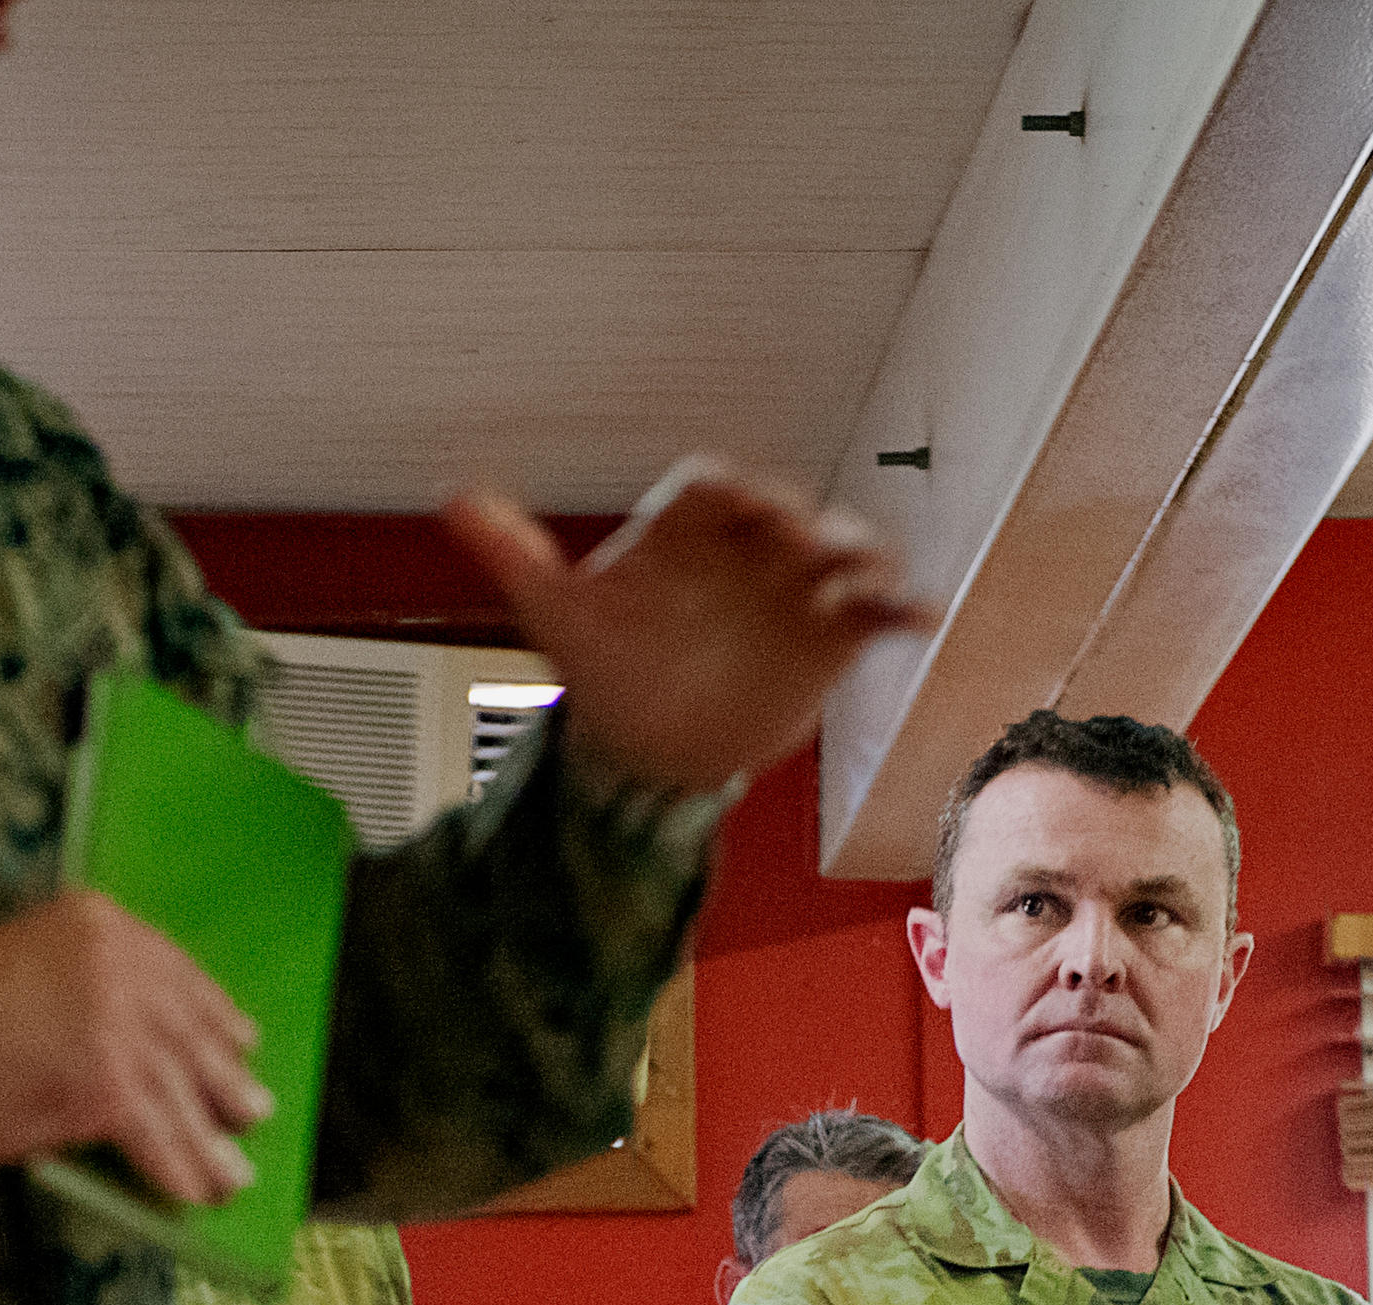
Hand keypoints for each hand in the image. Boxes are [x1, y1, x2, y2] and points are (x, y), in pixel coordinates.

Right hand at [0, 890, 266, 1205]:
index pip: (180, 974)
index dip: (216, 1018)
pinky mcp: (104, 1083)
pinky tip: (189, 1195)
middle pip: (193, 1032)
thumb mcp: (23, 969)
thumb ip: (87, 990)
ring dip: (211, 1143)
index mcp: (98, 924)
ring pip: (182, 1093)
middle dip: (225, 1082)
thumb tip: (145, 1051)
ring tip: (231, 1175)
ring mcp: (115, 1021)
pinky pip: (159, 1137)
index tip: (241, 1043)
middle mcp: (117, 962)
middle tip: (252, 1112)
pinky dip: (177, 1172)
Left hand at [443, 465, 935, 800]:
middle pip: (788, 511)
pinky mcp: (828, 634)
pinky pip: (873, 610)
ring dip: (860, 557)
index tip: (745, 508)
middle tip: (803, 547)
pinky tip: (917, 618)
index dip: (734, 493)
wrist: (649, 747)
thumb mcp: (557, 615)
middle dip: (802, 522)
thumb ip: (516, 555)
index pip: (715, 489)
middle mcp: (746, 548)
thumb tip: (455, 499)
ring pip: (841, 551)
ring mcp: (791, 588)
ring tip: (867, 580)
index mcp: (686, 530)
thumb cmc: (605, 668)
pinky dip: (899, 607)